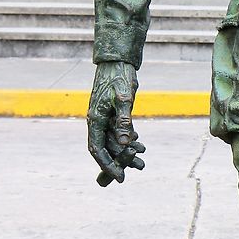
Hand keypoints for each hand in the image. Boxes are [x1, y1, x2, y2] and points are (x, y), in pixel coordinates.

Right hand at [87, 61, 145, 187]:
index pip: (97, 149)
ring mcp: (104, 117)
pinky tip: (139, 144)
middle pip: (107, 148)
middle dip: (121, 160)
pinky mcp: (112, 113)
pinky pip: (118, 131)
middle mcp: (97, 121)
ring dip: (128, 151)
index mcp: (95, 119)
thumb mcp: (123, 98)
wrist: (118, 61)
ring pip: (115, 140)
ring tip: (143, 160)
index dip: (107, 165)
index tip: (120, 178)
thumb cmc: (118, 77)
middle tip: (140, 167)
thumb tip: (125, 143)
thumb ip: (123, 120)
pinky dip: (129, 138)